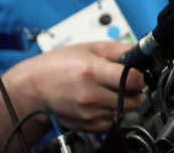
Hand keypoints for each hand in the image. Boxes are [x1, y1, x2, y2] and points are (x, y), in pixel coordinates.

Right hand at [0, 41, 144, 148]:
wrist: (32, 89)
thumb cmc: (57, 65)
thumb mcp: (90, 48)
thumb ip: (119, 50)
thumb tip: (140, 52)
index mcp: (93, 73)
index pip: (134, 80)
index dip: (142, 75)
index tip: (139, 72)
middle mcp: (91, 96)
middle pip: (134, 99)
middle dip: (136, 90)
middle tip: (129, 81)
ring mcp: (88, 113)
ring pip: (125, 111)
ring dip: (126, 101)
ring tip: (112, 89)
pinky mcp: (86, 125)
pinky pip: (112, 121)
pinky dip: (113, 112)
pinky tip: (103, 100)